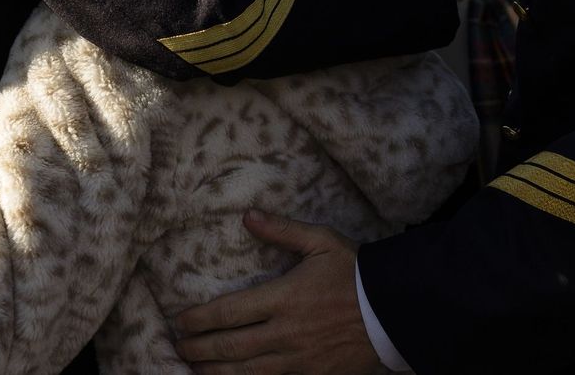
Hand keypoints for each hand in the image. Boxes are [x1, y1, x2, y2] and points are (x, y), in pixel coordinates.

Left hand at [174, 210, 384, 374]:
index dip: (200, 319)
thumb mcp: (321, 241)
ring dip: (216, 373)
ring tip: (196, 370)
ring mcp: (299, 360)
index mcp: (284, 297)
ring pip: (247, 372)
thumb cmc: (356, 272)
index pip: (229, 312)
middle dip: (199, 349)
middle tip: (179, 348)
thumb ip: (282, 230)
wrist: (395, 310)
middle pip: (231, 347)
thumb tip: (247, 216)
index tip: (180, 321)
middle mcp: (286, 332)